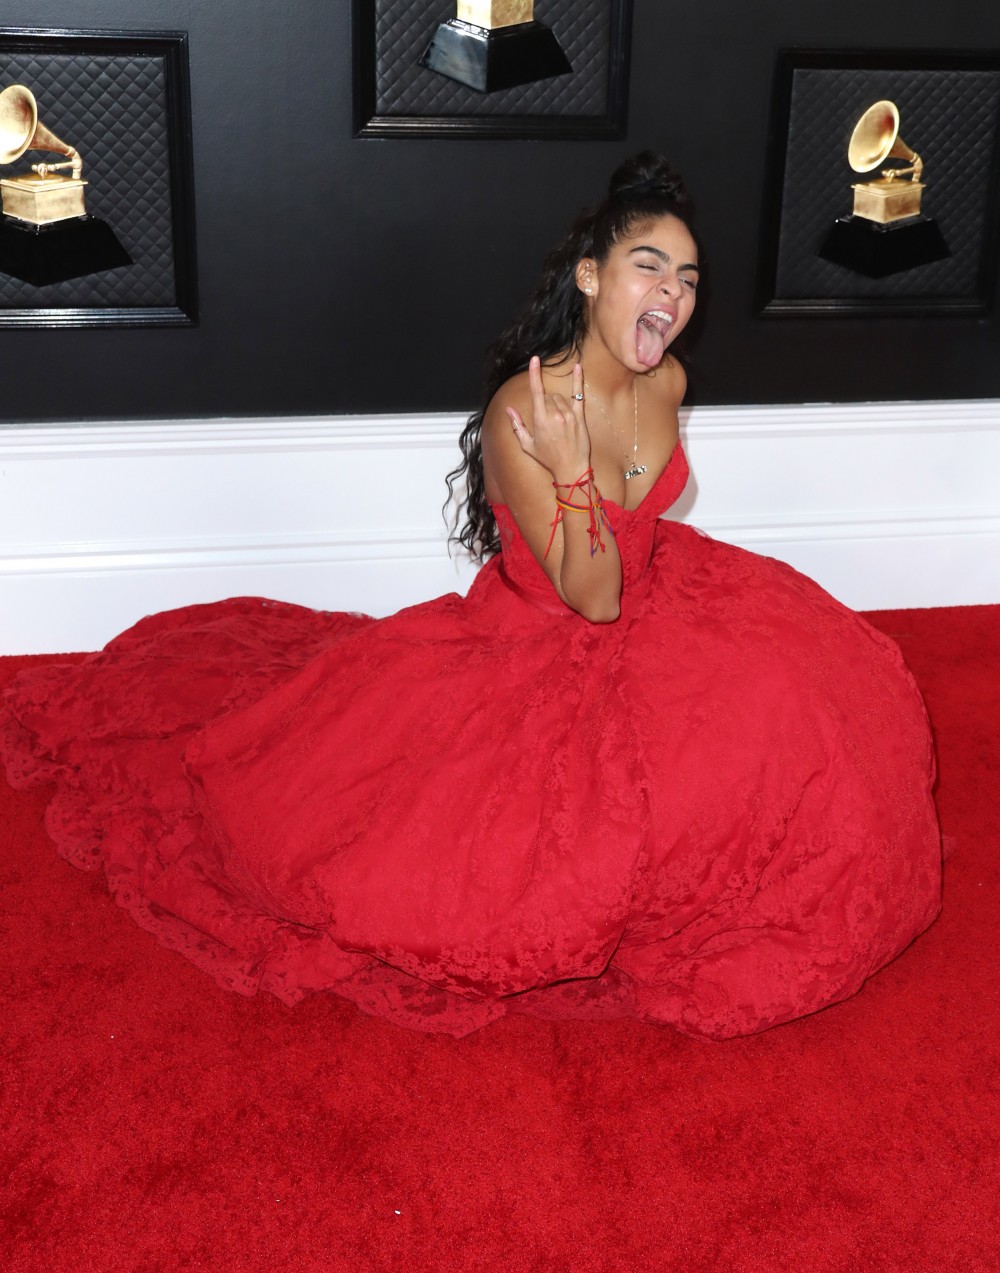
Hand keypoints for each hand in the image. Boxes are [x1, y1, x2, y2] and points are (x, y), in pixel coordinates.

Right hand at [507, 357, 589, 481]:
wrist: (571, 468)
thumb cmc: (548, 459)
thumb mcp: (527, 445)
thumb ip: (517, 425)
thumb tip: (508, 409)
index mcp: (540, 420)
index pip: (536, 391)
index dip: (534, 374)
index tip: (534, 360)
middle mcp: (554, 414)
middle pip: (548, 397)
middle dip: (545, 405)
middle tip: (548, 424)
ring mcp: (568, 414)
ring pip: (560, 398)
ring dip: (557, 404)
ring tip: (558, 423)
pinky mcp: (579, 417)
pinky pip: (578, 394)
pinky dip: (578, 380)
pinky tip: (579, 367)